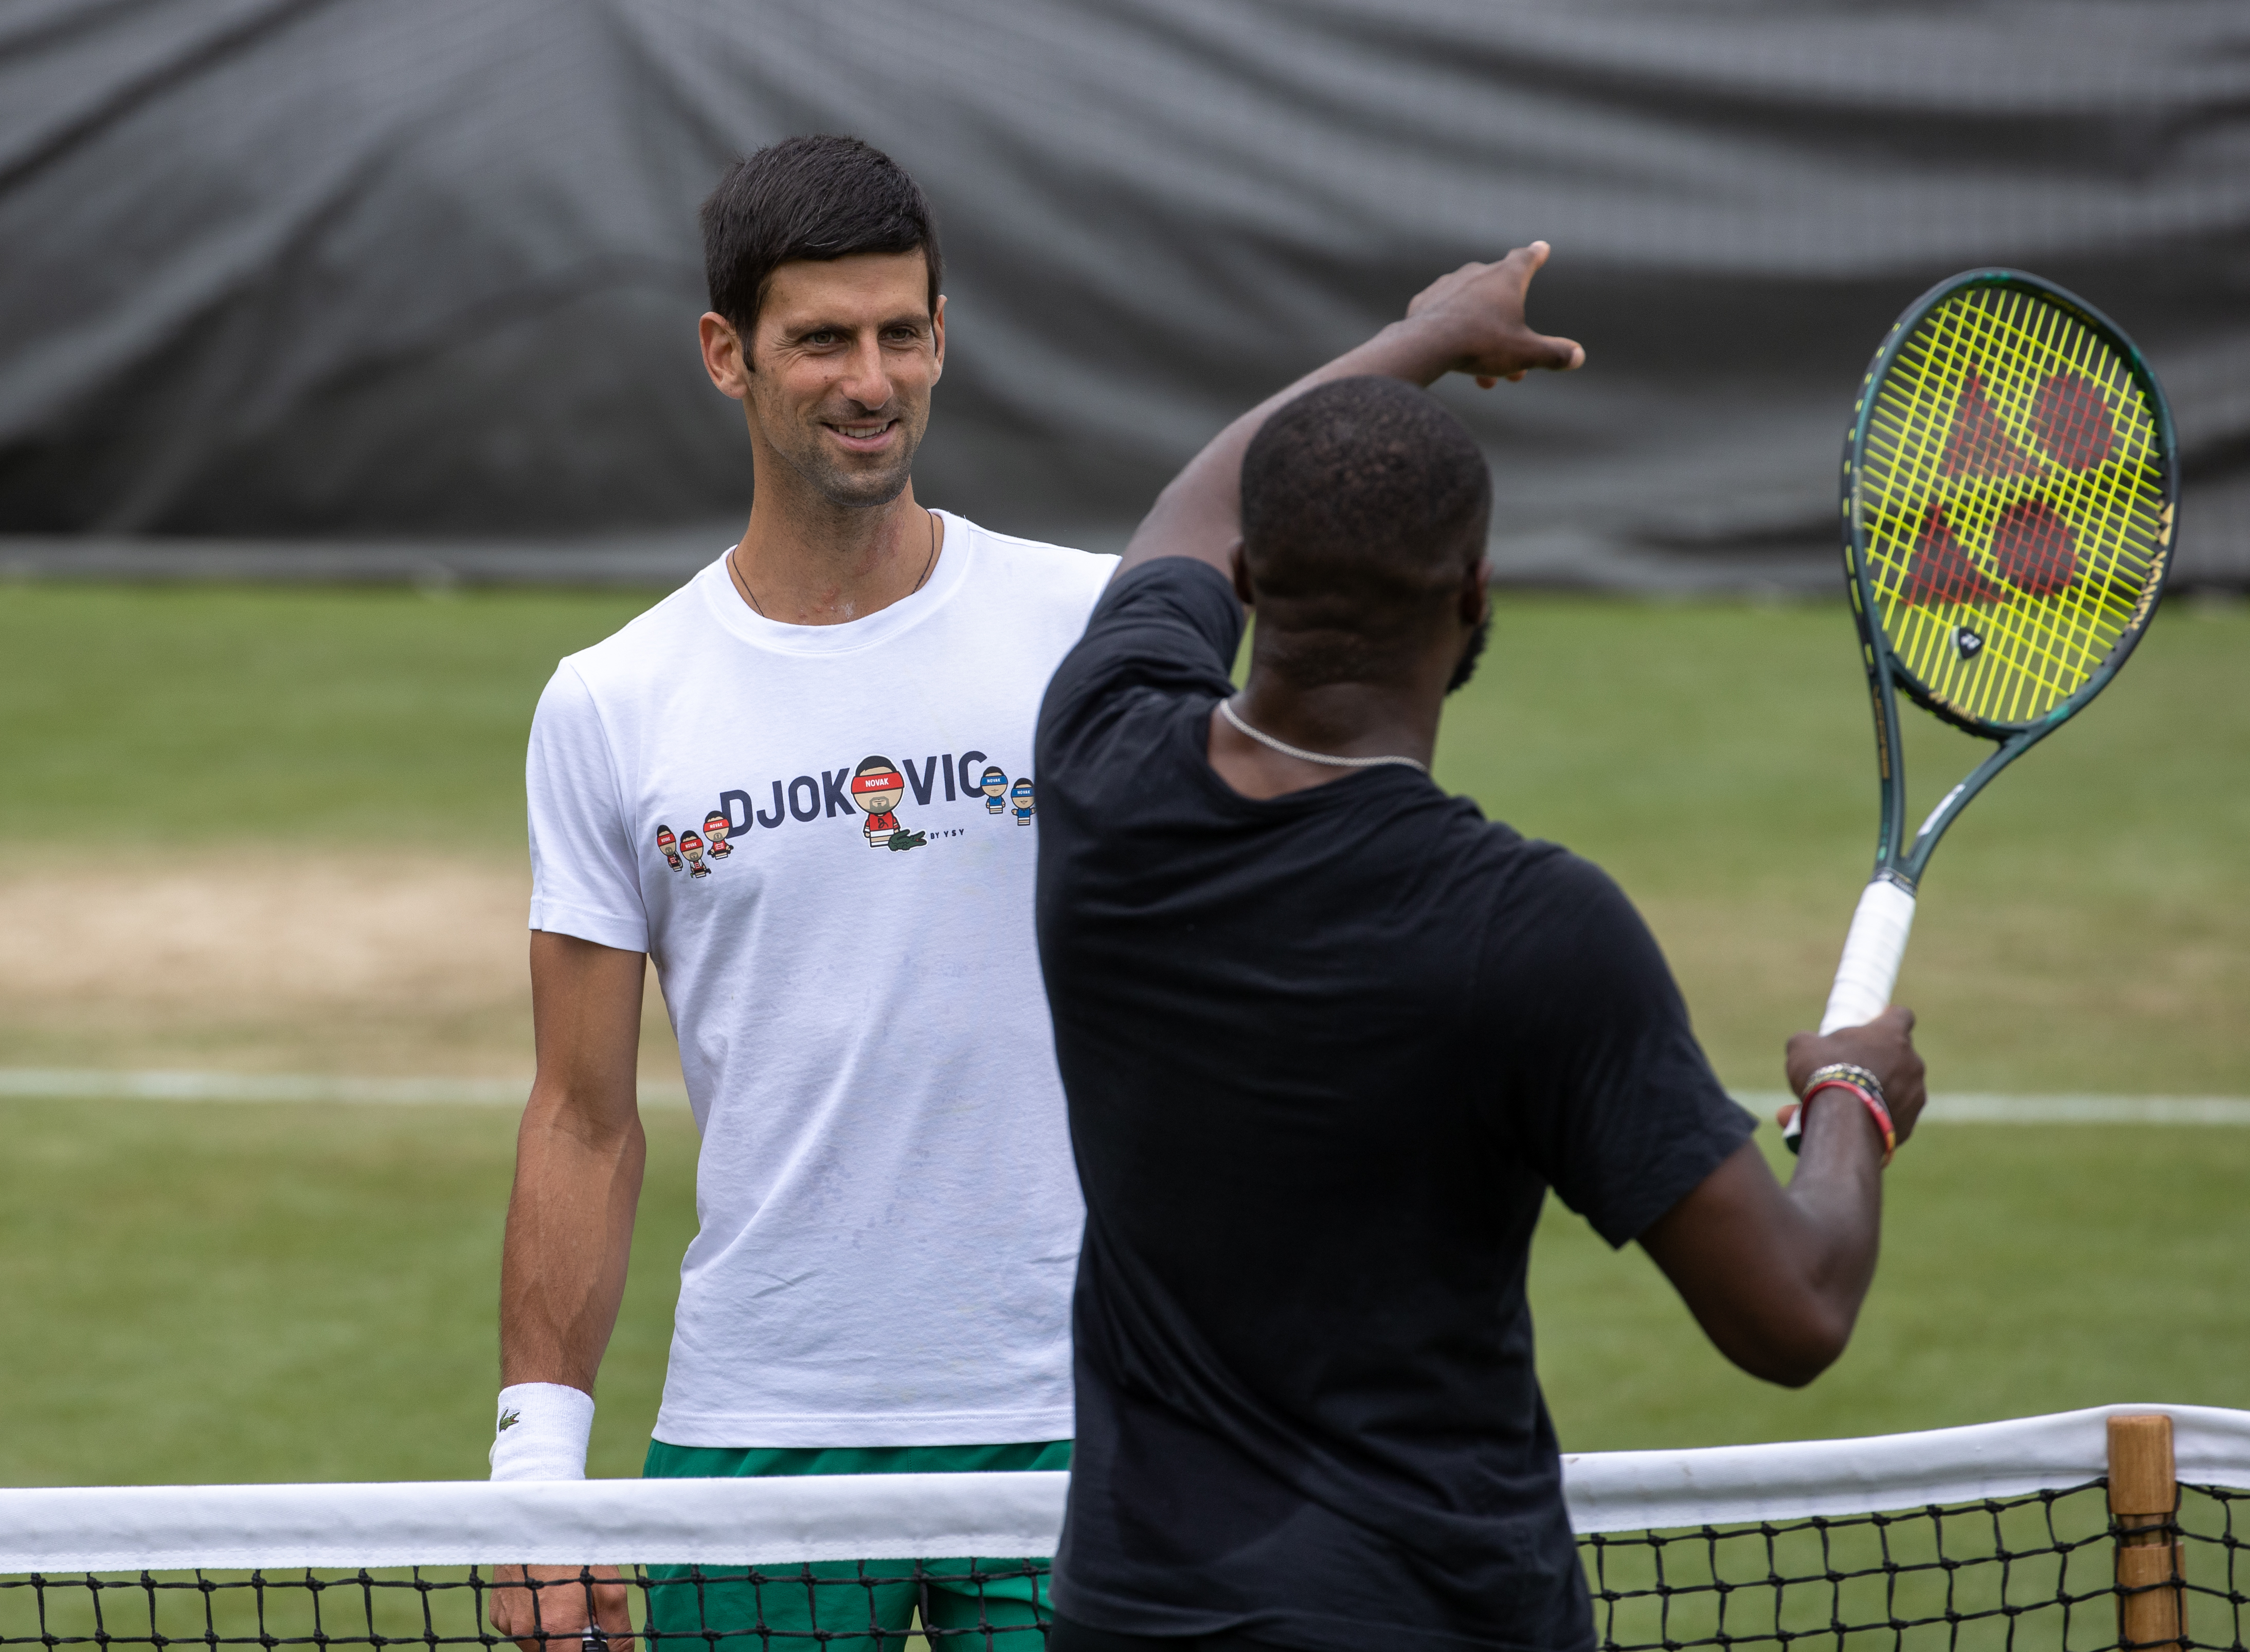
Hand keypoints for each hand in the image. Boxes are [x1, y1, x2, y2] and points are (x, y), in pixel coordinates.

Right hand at [488, 1563, 634, 1651]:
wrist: (540, 1522)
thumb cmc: (577, 1552)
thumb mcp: (610, 1590)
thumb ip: (618, 1632)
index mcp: (554, 1629)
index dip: (588, 1650)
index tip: (593, 1637)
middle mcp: (523, 1631)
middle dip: (570, 1640)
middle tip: (580, 1615)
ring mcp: (507, 1623)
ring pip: (535, 1641)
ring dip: (552, 1629)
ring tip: (563, 1600)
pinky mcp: (498, 1613)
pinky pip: (520, 1626)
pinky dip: (534, 1618)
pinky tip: (545, 1596)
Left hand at [1403, 242, 1584, 387]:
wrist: (1426, 345)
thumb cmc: (1481, 343)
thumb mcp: (1525, 353)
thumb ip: (1553, 354)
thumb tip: (1578, 357)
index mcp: (1506, 277)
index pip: (1526, 258)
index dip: (1536, 255)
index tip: (1541, 248)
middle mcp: (1477, 272)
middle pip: (1500, 298)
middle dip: (1509, 331)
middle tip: (1514, 367)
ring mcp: (1448, 285)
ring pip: (1473, 313)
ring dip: (1482, 340)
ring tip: (1485, 374)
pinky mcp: (1425, 301)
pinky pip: (1446, 317)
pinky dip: (1454, 334)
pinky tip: (1453, 354)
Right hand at [1783, 1004, 1927, 1146]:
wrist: (1842, 1121)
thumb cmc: (1825, 1072)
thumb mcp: (1803, 1046)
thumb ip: (1811, 1041)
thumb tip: (1809, 1046)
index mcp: (1891, 1034)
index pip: (1902, 1016)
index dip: (1887, 1020)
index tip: (1873, 1028)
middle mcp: (1911, 1062)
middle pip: (1898, 1056)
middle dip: (1876, 1062)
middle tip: (1849, 1071)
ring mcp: (1915, 1094)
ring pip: (1896, 1088)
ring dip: (1875, 1091)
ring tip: (1845, 1103)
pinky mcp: (1910, 1122)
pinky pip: (1892, 1115)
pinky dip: (1874, 1116)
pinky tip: (1850, 1122)